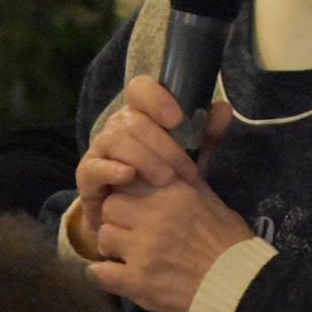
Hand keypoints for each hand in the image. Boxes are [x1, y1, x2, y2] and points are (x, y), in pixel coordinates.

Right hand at [72, 75, 197, 253]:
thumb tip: (224, 109)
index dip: (157, 99)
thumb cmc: (163, 182)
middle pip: (134, 120)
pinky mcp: (87, 175)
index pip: (140, 89)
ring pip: (117, 140)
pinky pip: (94, 166)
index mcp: (141, 114)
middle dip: (164, 144)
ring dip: (145, 158)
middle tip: (187, 170)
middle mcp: (118, 126)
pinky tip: (130, 176)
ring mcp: (100, 149)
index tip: (178, 119)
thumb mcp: (189, 158)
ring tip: (167, 180)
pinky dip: (113, 169)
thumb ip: (206, 135)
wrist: (135, 222)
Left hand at [89, 175, 254, 311]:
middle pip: (111, 207)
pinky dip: (102, 275)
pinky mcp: (137, 281)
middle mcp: (153, 216)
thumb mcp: (215, 203)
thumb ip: (189, 185)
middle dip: (117, 219)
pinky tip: (113, 275)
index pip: (131, 180)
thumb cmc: (233, 245)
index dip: (131, 193)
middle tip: (129, 232)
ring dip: (112, 247)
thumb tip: (172, 168)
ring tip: (127, 256)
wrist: (241, 290)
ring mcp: (143, 250)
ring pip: (104, 238)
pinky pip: (100, 273)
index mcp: (173, 193)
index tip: (135, 205)